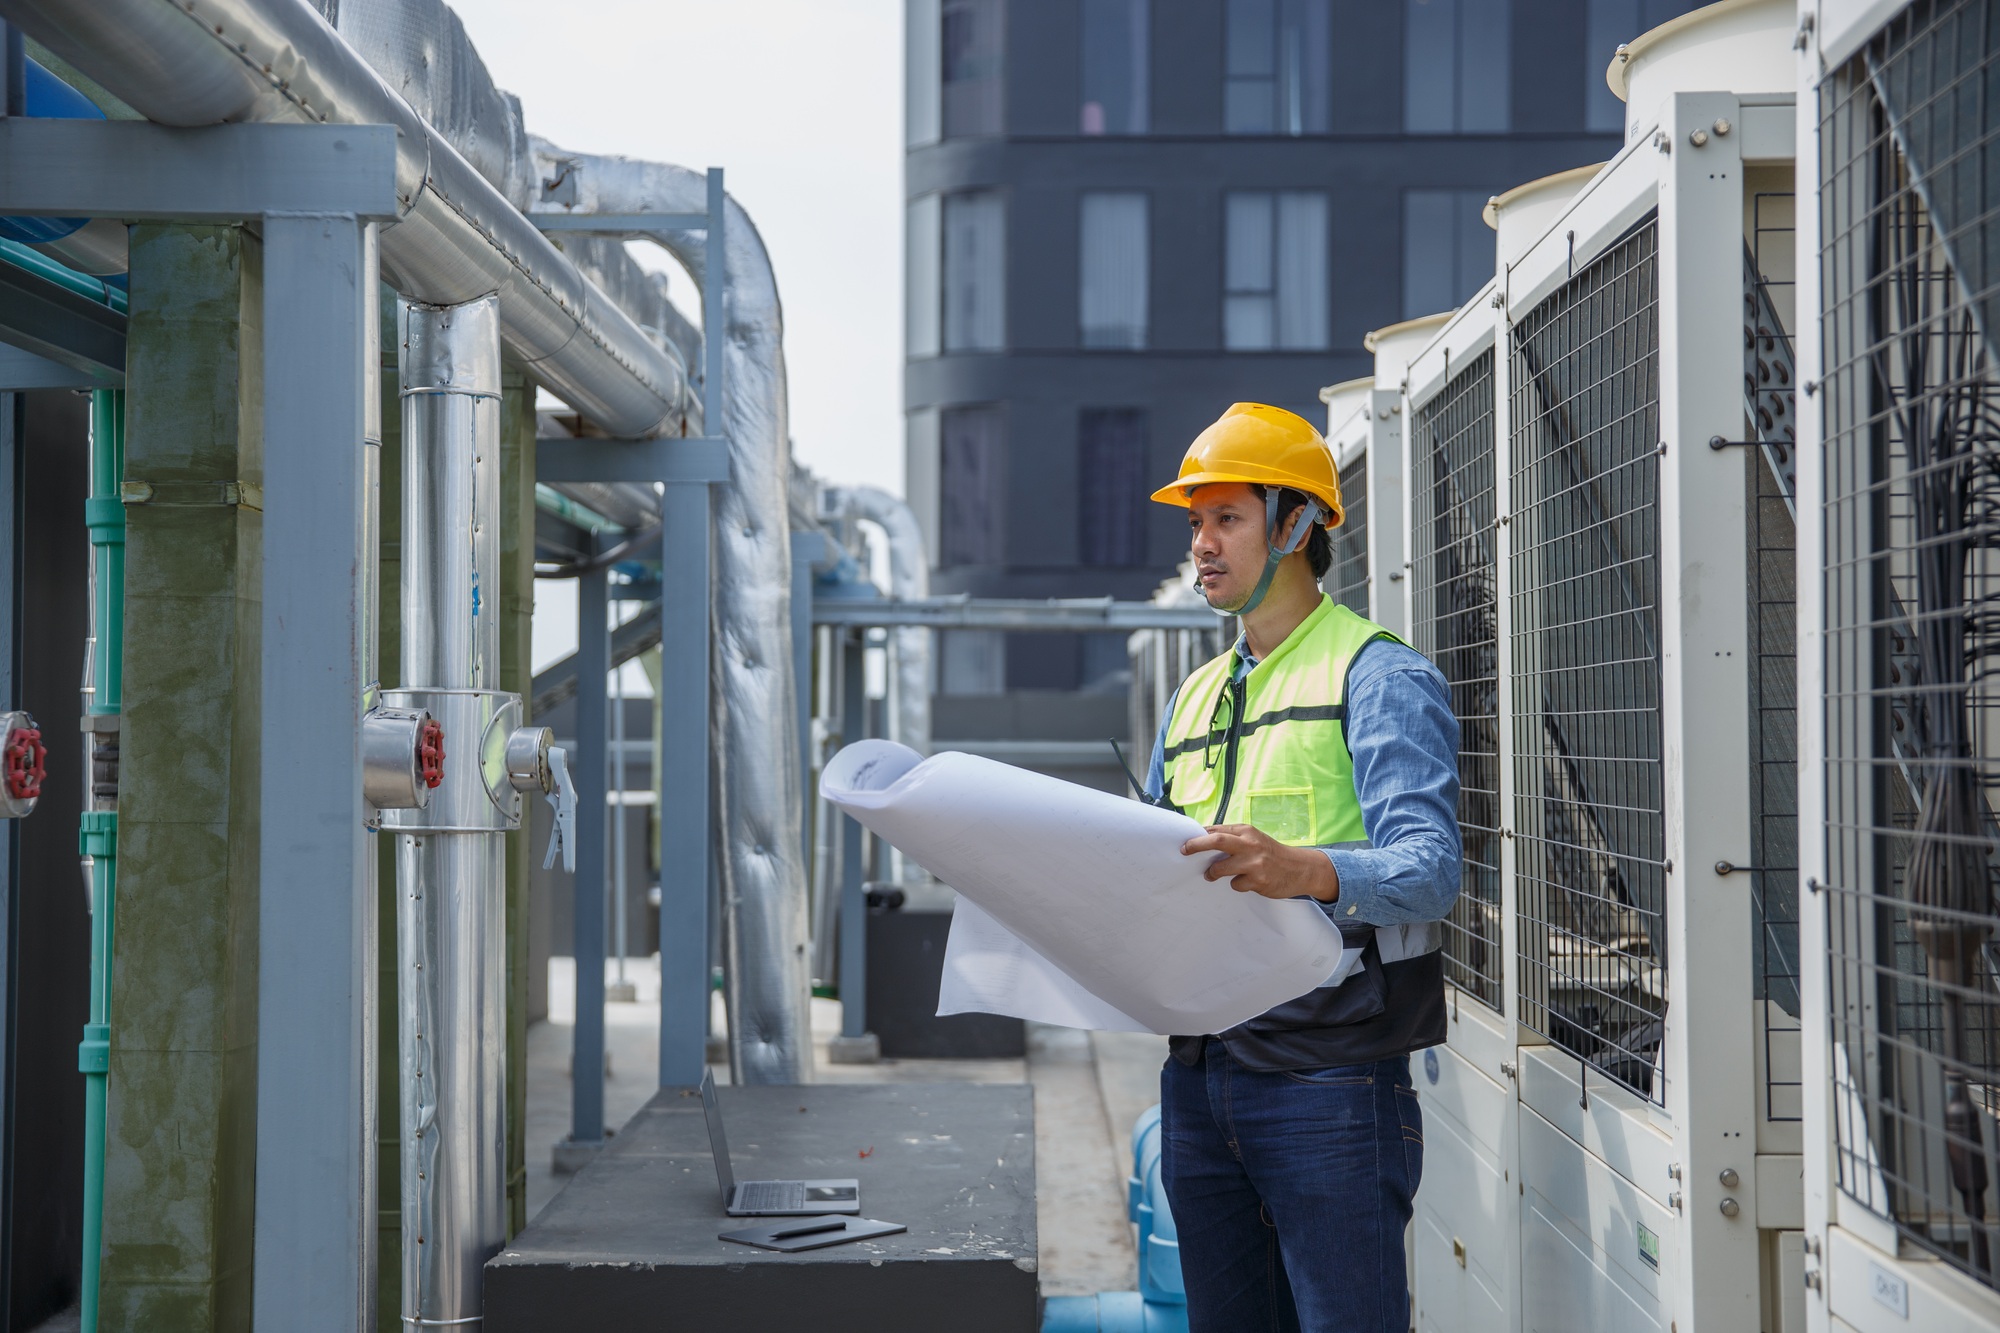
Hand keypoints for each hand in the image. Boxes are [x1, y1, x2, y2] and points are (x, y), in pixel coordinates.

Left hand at [1181, 824, 1339, 902]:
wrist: (1300, 869)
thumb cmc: (1272, 853)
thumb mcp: (1254, 839)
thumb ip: (1233, 838)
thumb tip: (1204, 837)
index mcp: (1247, 832)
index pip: (1217, 830)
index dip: (1199, 835)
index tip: (1185, 842)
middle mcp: (1250, 844)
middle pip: (1217, 841)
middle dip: (1196, 845)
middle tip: (1184, 850)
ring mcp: (1255, 863)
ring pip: (1221, 867)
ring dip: (1212, 872)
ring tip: (1210, 874)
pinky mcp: (1259, 880)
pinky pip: (1236, 885)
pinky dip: (1236, 884)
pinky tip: (1247, 882)